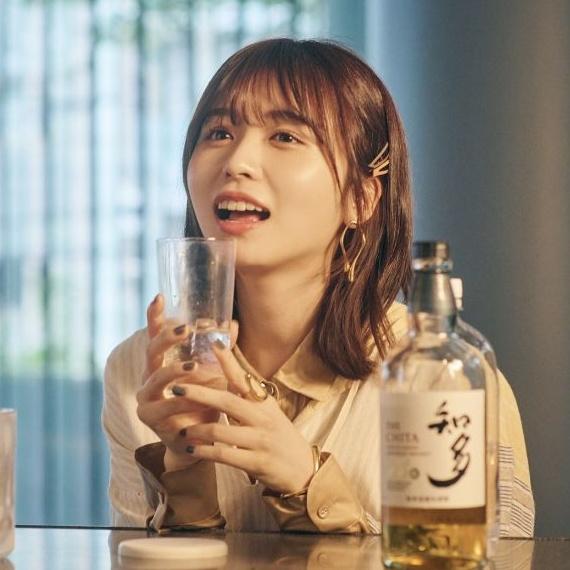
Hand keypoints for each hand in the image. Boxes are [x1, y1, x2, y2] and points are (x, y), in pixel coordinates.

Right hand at [136, 294, 228, 470]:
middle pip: (151, 351)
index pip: (154, 335)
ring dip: (176, 371)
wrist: (201, 440)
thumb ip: (220, 351)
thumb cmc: (207, 401)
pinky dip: (183, 400)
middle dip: (167, 339)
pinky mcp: (151, 418)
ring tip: (195, 366)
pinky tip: (195, 396)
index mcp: (161, 363)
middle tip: (185, 330)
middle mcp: (149, 377)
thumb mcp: (215, 373)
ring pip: (156, 378)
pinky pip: (165, 406)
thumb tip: (232, 323)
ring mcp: (146, 398)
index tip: (159, 297)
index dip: (154, 316)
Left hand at [175, 343, 314, 494]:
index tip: (213, 343)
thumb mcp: (268, 413)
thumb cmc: (280, 437)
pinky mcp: (257, 463)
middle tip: (176, 387)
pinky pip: (224, 455)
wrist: (303, 470)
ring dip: (197, 430)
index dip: (229, 361)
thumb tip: (226, 374)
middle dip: (199, 394)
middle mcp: (264, 418)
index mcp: (265, 403)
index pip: (244, 378)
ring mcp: (261, 441)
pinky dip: (204, 451)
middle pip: (227, 401)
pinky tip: (192, 449)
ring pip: (221, 431)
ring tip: (181, 430)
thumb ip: (248, 397)